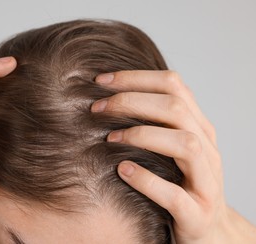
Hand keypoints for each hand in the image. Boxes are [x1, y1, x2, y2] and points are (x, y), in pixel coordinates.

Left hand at [92, 70, 255, 242]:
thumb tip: (109, 97)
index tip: (100, 80)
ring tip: (109, 139)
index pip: (173, 85)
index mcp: (198, 127)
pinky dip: (146, 180)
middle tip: (97, 108)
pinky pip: (174, 194)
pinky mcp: (197, 214)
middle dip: (131, 102)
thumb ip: (155, 123)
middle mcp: (207, 148)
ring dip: (142, 135)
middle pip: (176, 108)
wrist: (209, 230)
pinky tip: (122, 170)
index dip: (135, 78)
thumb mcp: (172, 147)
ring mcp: (206, 182)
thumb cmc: (180, 182)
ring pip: (185, 144)